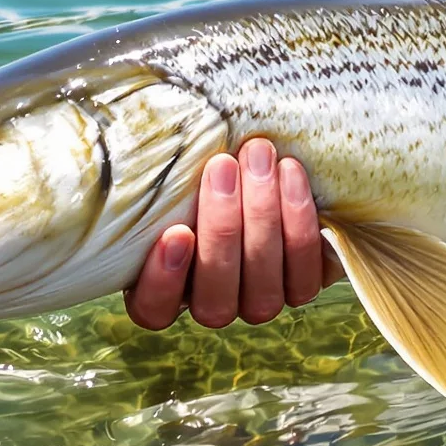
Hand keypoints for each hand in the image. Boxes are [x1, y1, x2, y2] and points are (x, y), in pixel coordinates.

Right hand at [125, 138, 337, 330]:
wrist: (269, 170)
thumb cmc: (208, 170)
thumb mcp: (177, 174)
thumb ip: (162, 177)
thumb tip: (141, 135)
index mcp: (166, 290)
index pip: (154, 310)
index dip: (163, 280)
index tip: (176, 232)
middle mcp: (214, 304)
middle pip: (215, 296)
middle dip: (222, 227)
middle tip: (222, 166)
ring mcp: (259, 302)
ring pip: (261, 287)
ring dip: (262, 217)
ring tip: (259, 158)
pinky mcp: (302, 287)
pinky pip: (304, 272)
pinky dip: (299, 221)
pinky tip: (289, 173)